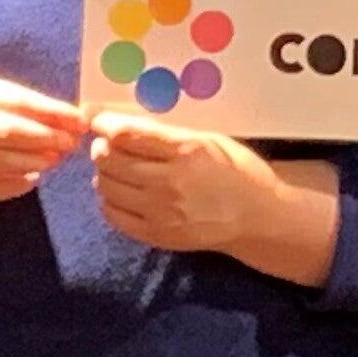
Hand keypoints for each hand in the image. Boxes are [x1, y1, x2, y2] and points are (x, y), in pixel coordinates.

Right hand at [0, 75, 88, 218]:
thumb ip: (31, 106)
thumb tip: (72, 120)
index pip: (17, 100)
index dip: (51, 111)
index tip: (78, 120)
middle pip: (8, 130)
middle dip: (45, 137)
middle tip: (71, 143)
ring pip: (2, 160)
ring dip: (36, 161)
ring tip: (56, 159)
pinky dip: (17, 184)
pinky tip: (34, 177)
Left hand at [86, 113, 337, 284]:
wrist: (258, 218)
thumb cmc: (236, 171)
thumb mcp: (208, 140)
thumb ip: (167, 135)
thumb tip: (122, 125)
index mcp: (186, 152)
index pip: (127, 135)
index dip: (104, 124)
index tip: (99, 121)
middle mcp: (170, 183)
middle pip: (111, 160)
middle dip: (102, 148)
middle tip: (106, 144)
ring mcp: (162, 213)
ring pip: (108, 188)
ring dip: (104, 173)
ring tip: (115, 168)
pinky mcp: (157, 236)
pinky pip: (115, 215)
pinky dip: (109, 201)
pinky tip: (120, 193)